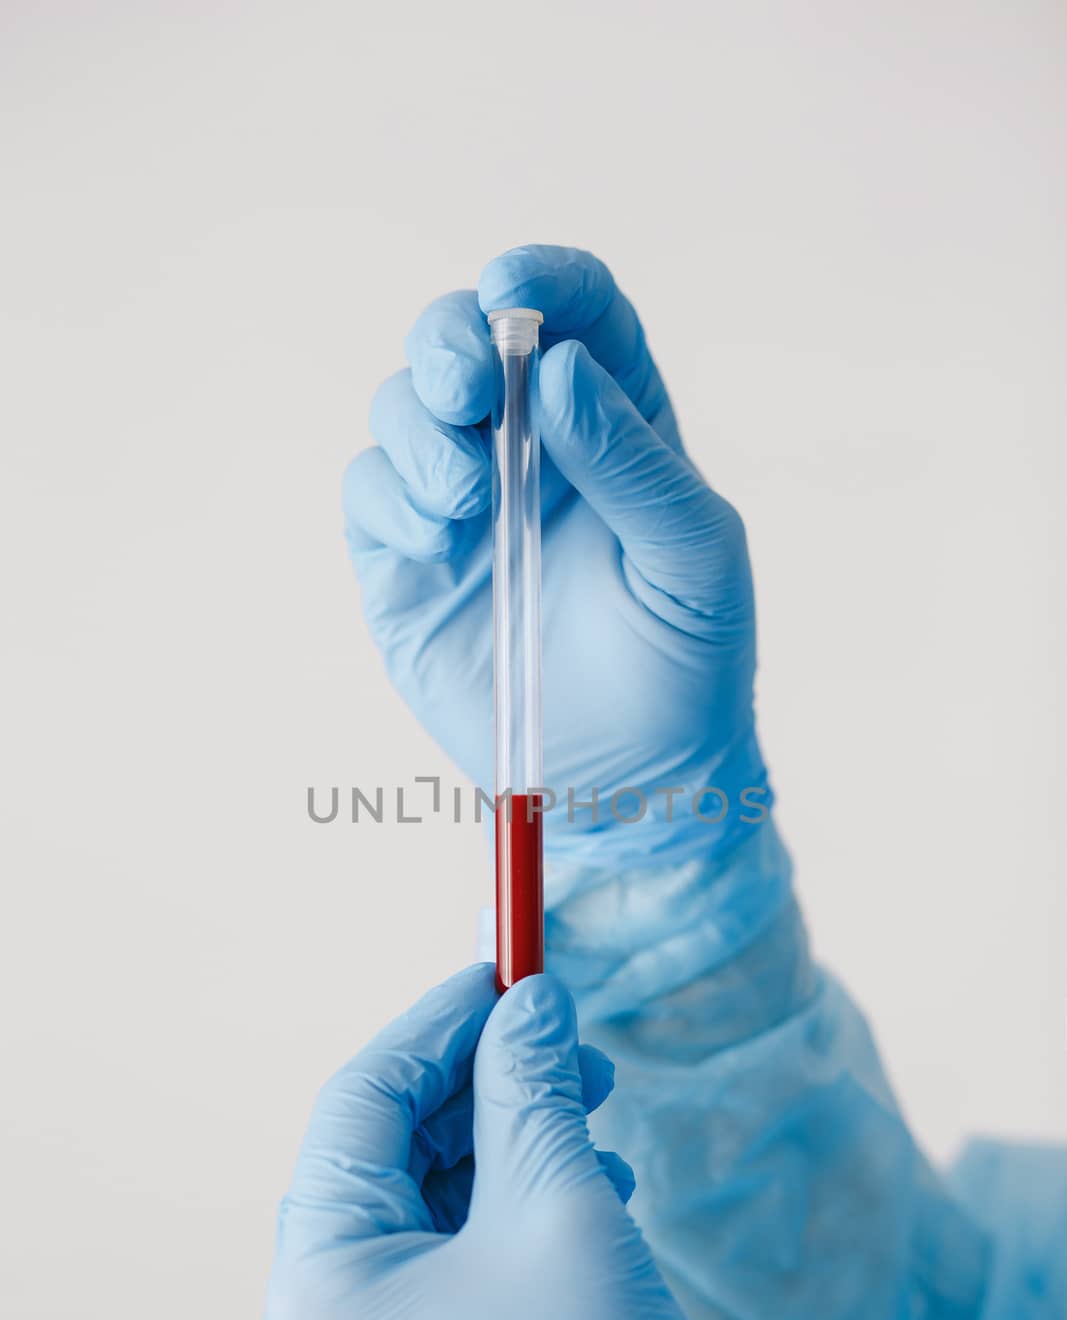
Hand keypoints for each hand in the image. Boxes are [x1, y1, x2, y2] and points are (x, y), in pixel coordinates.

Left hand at [255, 967, 757, 1319]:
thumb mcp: (561, 1208)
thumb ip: (530, 1089)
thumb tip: (528, 999)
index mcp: (318, 1282)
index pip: (361, 1105)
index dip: (438, 1025)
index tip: (505, 971)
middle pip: (388, 1149)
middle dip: (482, 1083)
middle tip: (562, 1037)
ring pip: (420, 1198)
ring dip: (502, 1140)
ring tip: (589, 1110)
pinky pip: (437, 1255)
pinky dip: (501, 1205)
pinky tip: (580, 1181)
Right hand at [343, 245, 767, 870]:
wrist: (630, 781)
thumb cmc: (685, 664)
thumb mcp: (693, 558)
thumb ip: (634, 463)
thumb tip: (558, 370)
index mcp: (612, 422)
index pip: (573, 312)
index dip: (541, 281)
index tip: (514, 291)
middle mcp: (526, 445)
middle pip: (462, 337)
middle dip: (448, 339)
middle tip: (467, 385)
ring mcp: (459, 501)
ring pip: (401, 405)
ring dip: (421, 430)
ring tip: (468, 499)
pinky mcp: (404, 561)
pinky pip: (368, 491)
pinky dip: (392, 495)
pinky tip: (440, 539)